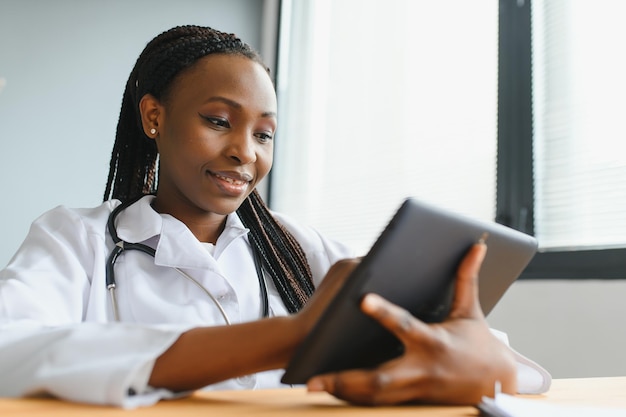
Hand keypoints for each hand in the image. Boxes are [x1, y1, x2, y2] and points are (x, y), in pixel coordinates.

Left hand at [306, 242, 516, 404]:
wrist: (495, 388)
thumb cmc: (480, 345)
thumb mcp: (471, 312)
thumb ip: (467, 278)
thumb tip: (476, 245)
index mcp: (432, 342)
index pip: (404, 325)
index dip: (384, 312)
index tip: (361, 298)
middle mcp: (420, 370)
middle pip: (379, 378)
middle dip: (347, 379)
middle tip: (315, 378)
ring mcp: (414, 390)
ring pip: (375, 397)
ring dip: (344, 391)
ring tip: (313, 385)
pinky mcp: (411, 401)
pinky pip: (378, 402)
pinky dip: (354, 398)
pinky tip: (331, 391)